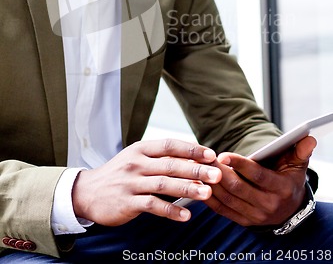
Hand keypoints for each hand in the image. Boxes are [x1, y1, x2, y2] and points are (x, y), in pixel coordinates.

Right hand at [72, 139, 221, 225]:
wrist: (87, 192)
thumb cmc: (119, 174)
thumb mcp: (136, 159)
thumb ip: (160, 158)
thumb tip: (193, 158)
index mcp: (141, 149)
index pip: (170, 145)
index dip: (191, 149)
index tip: (211, 155)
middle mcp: (136, 163)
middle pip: (171, 164)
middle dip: (196, 169)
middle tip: (217, 174)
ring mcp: (131, 182)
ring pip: (164, 184)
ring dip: (187, 189)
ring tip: (207, 194)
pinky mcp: (127, 202)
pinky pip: (152, 205)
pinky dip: (170, 210)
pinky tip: (186, 215)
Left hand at [205, 136, 315, 226]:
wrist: (290, 209)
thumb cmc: (289, 180)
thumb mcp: (297, 165)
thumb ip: (300, 150)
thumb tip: (308, 137)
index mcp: (281, 189)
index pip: (257, 176)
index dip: (239, 165)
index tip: (222, 155)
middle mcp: (268, 205)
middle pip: (238, 187)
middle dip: (220, 172)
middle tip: (206, 159)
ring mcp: (255, 216)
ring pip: (228, 199)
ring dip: (212, 184)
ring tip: (200, 168)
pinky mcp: (244, 222)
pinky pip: (223, 210)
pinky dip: (210, 198)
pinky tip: (200, 185)